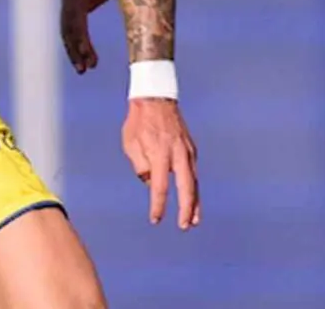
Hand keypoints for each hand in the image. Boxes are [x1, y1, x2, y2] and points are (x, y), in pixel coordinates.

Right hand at [60, 0, 112, 72]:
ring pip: (67, 27)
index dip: (79, 38)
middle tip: (86, 68)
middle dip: (75, 47)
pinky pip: (73, 24)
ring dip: (75, 48)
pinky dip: (79, 41)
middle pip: (66, 24)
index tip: (88, 57)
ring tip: (86, 68)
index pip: (73, 16)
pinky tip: (87, 58)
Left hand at [121, 98, 200, 229]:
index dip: (158, 205)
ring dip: (194, 202)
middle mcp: (178, 154)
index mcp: (160, 154)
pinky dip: (194, 187)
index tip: (156, 219)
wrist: (155, 98)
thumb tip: (151, 183)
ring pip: (194, 182)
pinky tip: (192, 198)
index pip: (160, 187)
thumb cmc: (138, 122)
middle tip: (184, 226)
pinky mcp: (191, 148)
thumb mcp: (130, 144)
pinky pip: (193, 172)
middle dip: (186, 209)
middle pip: (186, 189)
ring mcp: (187, 151)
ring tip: (194, 220)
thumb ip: (140, 166)